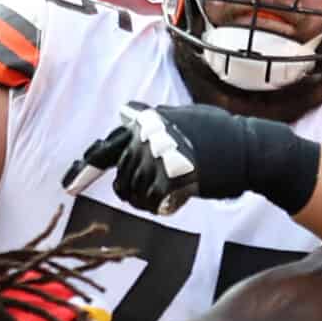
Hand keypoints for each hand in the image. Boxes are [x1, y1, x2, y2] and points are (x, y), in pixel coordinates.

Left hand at [63, 101, 321, 216]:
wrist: (253, 151)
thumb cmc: (219, 137)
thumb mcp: (181, 117)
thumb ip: (151, 120)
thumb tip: (125, 114)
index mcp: (148, 120)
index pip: (107, 146)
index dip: (84, 167)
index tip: (68, 185)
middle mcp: (148, 135)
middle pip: (121, 175)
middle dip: (132, 188)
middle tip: (154, 192)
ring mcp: (159, 156)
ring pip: (132, 191)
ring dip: (147, 198)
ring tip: (171, 190)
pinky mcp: (171, 177)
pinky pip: (150, 204)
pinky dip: (160, 206)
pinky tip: (177, 198)